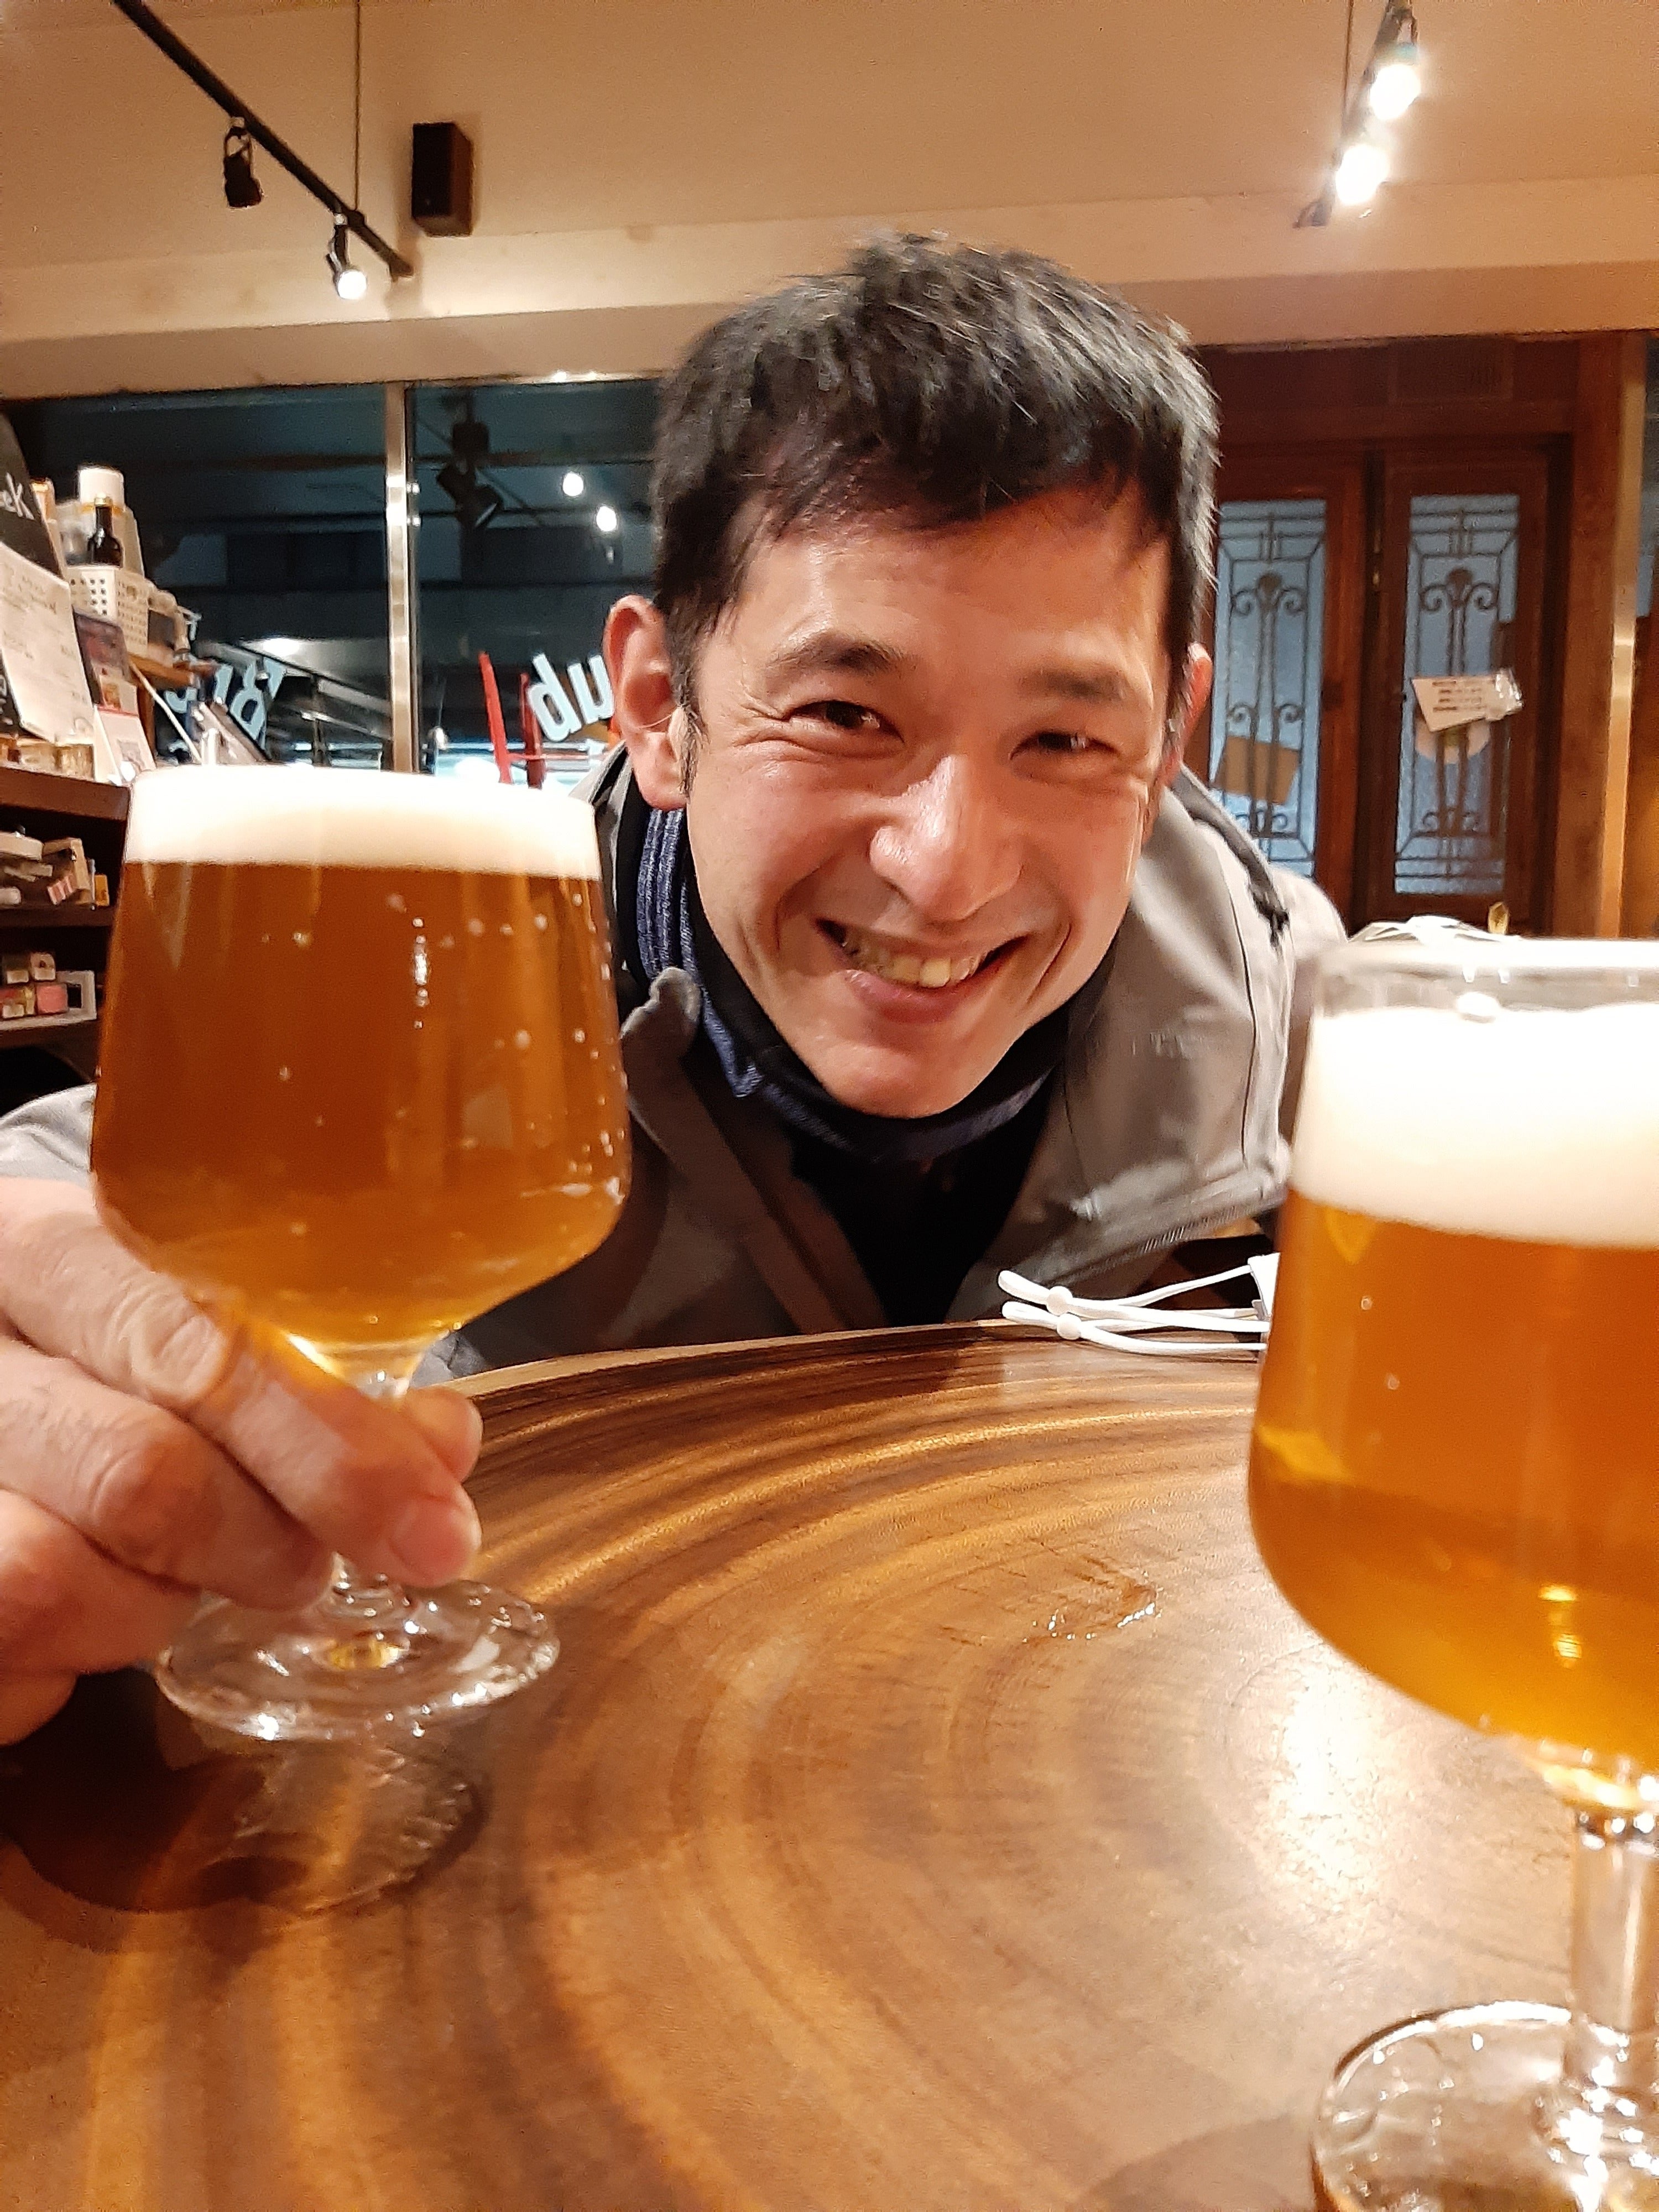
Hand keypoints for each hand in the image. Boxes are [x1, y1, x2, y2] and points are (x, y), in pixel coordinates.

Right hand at [0, 1179, 482, 1743]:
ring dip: (155, 1607)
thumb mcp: (190, 1317)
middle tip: (313, 1572)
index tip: (429, 1520)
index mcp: (47, 1249)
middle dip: (266, 1541)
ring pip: (58, 1580)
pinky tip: (92, 1613)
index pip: (194, 1338)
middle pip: (140, 1472)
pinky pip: (8, 1652)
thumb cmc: (99, 1357)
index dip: (327, 1440)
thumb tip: (439, 1446)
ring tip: (175, 1576)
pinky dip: (72, 1661)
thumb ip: (316, 1373)